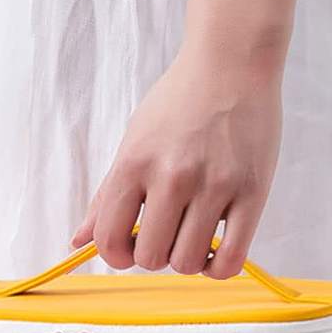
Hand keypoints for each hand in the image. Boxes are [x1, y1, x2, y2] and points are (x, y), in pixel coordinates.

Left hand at [71, 43, 282, 278]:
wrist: (232, 63)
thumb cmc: (179, 102)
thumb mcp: (133, 141)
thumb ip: (107, 196)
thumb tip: (78, 241)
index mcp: (134, 164)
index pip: (109, 239)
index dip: (116, 256)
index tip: (129, 246)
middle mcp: (172, 176)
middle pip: (150, 257)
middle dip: (153, 256)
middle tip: (165, 234)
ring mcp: (214, 185)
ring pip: (188, 262)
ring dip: (186, 260)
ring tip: (192, 237)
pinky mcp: (253, 192)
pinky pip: (232, 258)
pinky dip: (218, 269)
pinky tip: (214, 252)